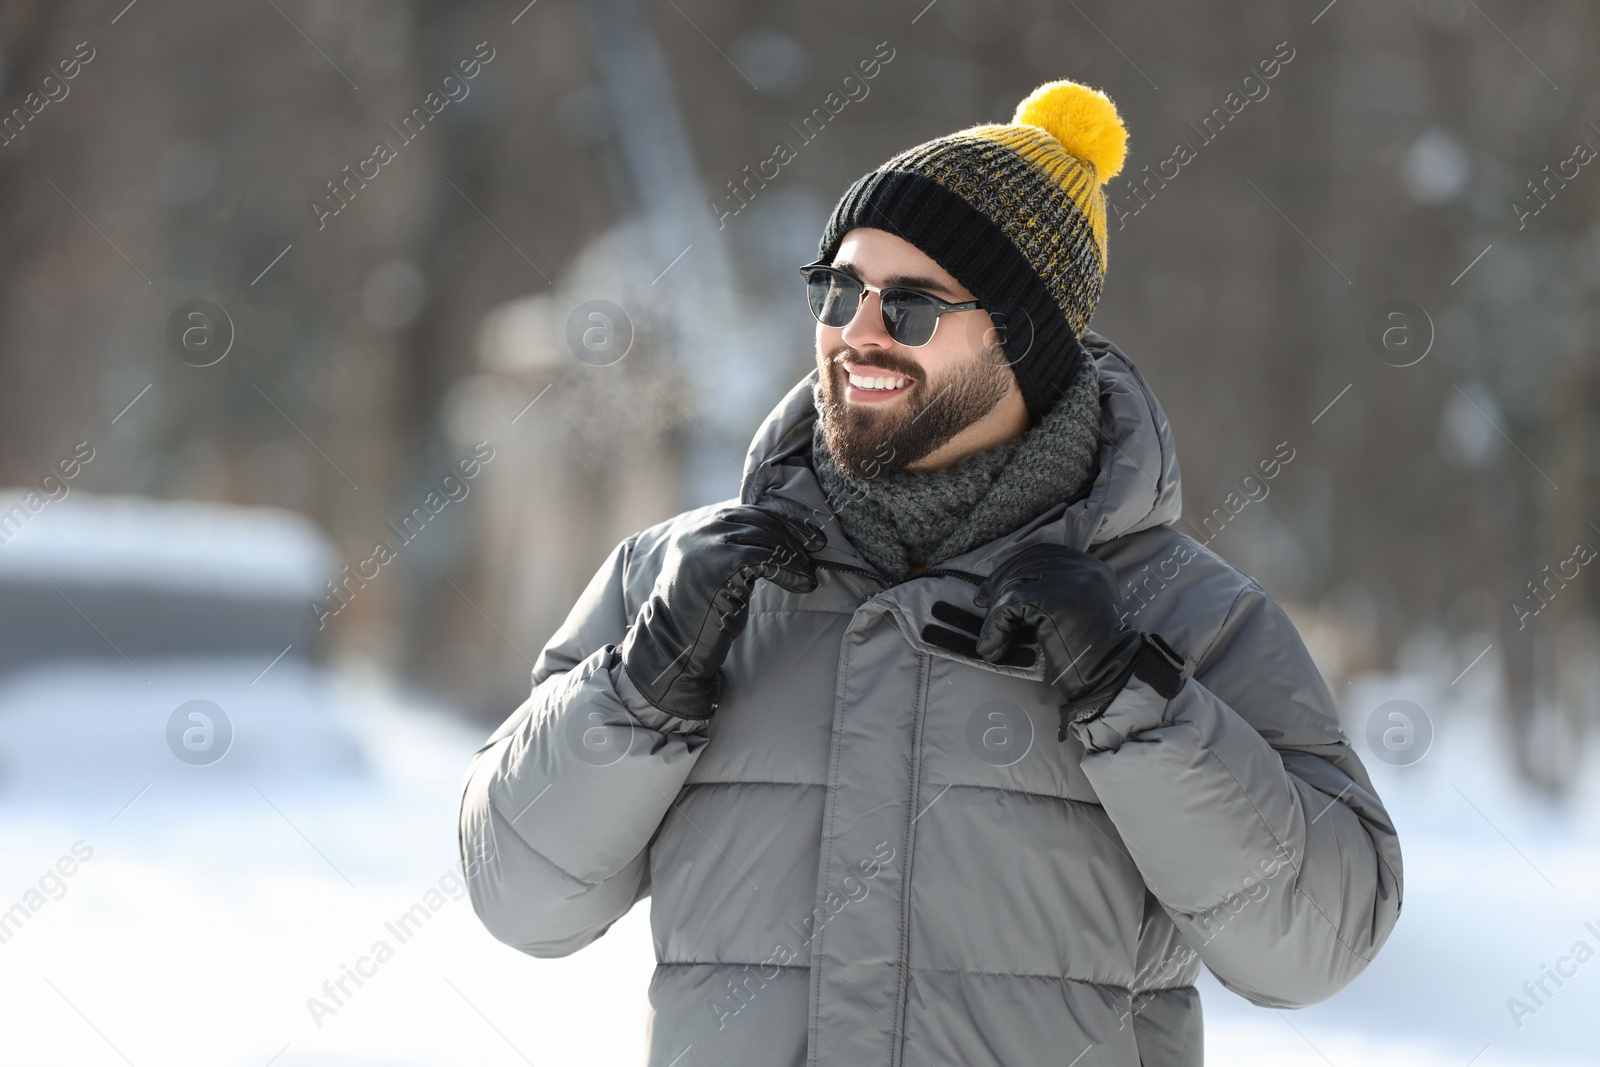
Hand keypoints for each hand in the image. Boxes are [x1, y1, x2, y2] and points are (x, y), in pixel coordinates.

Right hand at [619, 505, 825, 719]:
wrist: (674, 644)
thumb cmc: (700, 613)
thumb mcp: (714, 571)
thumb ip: (734, 549)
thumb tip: (779, 539)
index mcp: (697, 527)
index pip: (749, 512)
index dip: (782, 521)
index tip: (807, 534)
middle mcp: (701, 530)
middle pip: (760, 521)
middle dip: (794, 535)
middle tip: (817, 549)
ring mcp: (709, 546)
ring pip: (766, 538)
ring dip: (794, 556)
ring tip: (809, 574)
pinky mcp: (721, 565)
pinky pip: (767, 559)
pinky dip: (789, 571)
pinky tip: (802, 584)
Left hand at [972, 543, 1141, 703]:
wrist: (1111, 674)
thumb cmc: (1093, 650)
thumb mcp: (1080, 608)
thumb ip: (1057, 590)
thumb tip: (1010, 586)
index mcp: (1089, 566)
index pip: (1042, 553)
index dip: (1013, 567)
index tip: (993, 588)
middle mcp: (1081, 567)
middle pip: (1024, 565)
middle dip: (998, 586)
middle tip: (983, 606)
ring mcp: (1068, 581)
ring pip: (1014, 585)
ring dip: (995, 614)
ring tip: (991, 639)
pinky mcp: (1053, 600)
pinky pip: (1010, 606)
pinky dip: (995, 628)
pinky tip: (992, 647)